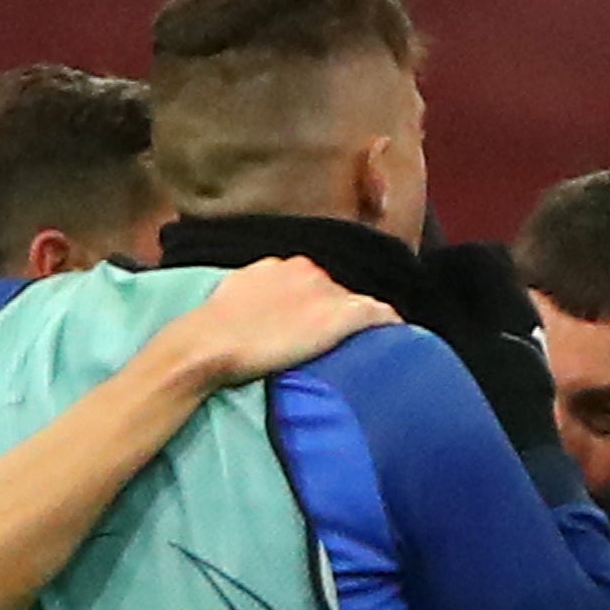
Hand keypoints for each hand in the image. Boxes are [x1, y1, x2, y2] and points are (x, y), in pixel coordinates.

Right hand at [164, 258, 396, 387]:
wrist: (211, 344)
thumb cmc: (212, 329)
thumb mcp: (232, 296)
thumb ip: (254, 292)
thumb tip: (257, 305)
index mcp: (281, 266)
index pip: (311, 281)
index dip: (316, 303)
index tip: (316, 321)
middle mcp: (307, 271)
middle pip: (335, 290)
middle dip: (336, 310)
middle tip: (334, 338)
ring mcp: (325, 292)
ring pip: (356, 301)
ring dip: (360, 319)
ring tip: (368, 339)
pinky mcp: (340, 315)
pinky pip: (377, 313)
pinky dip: (388, 322)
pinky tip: (398, 333)